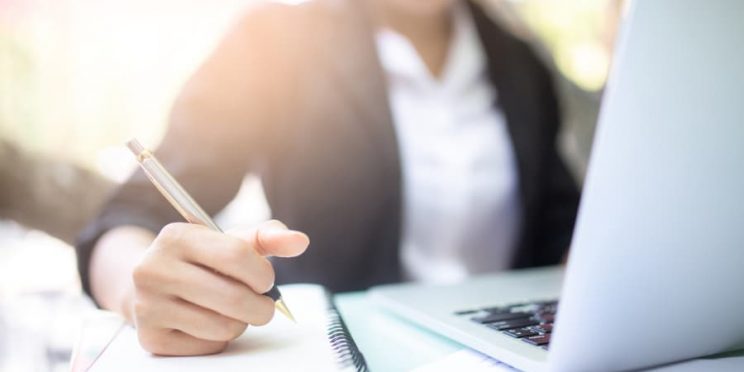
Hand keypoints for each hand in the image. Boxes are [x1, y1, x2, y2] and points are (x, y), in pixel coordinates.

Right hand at [130, 220, 308, 355]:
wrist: (154, 285)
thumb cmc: (202, 261)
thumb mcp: (230, 241)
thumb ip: (267, 237)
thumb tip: (300, 241)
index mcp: (176, 237)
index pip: (236, 256)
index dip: (262, 273)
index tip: (266, 280)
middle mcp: (153, 269)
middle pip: (233, 297)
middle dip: (261, 306)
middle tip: (263, 304)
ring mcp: (148, 306)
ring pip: (223, 326)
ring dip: (241, 322)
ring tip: (233, 310)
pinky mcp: (151, 338)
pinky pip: (208, 346)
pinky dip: (220, 338)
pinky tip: (210, 322)